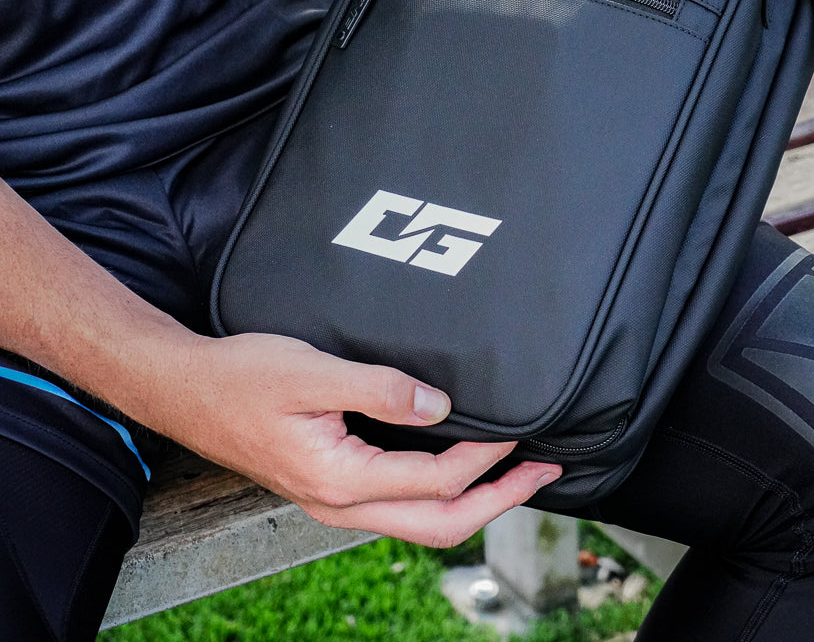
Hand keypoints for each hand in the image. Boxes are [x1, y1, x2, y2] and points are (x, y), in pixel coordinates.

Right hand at [175, 333, 560, 547]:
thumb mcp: (312, 371)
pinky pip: (398, 505)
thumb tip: (439, 405)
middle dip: (498, 502)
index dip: (485, 460)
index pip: (435, 481)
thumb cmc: (241, 377)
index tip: (520, 434)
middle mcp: (339, 504)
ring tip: (513, 475)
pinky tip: (456, 468)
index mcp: (338, 479)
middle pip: (438, 525)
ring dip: (474, 501)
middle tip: (544, 474)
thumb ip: (379, 389)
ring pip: (420, 522)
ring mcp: (333, 501)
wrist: (185, 391)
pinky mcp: (329, 485)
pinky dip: (440, 494)